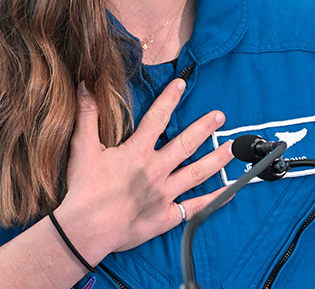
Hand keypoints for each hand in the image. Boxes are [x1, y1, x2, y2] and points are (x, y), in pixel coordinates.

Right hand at [54, 78, 234, 259]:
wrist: (84, 230)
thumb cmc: (83, 189)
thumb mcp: (82, 147)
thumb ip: (87, 114)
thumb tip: (85, 86)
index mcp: (137, 152)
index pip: (157, 118)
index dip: (169, 99)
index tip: (181, 84)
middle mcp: (155, 170)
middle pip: (186, 144)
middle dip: (204, 127)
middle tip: (220, 116)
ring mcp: (164, 194)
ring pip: (197, 173)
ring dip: (217, 158)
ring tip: (232, 147)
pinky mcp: (166, 216)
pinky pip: (195, 207)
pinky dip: (214, 200)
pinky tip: (230, 191)